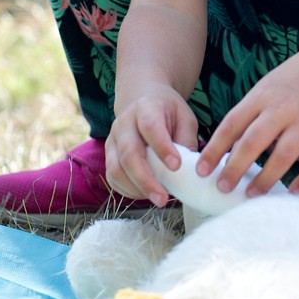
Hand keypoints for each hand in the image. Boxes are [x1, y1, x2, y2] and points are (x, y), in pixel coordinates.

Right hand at [105, 87, 199, 206]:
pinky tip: (145, 194)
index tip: (176, 166)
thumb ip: (186, 140)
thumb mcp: (184, 118)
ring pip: (116, 169)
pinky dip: (127, 190)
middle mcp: (124, 123)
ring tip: (157, 198)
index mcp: (145, 108)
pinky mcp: (108, 155)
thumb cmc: (167, 112)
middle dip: (146, 179)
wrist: (142, 100)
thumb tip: (190, 170)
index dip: (162, 147)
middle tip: (163, 199)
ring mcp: (112, 140)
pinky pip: (112, 177)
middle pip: (129, 153)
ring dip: (136, 188)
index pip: (150, 127)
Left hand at [196, 46, 298, 195]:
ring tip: (252, 194)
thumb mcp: (265, 89)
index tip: (202, 170)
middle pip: (253, 142)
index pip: (231, 124)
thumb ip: (249, 116)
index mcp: (262, 96)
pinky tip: (294, 191)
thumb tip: (228, 152)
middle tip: (223, 187)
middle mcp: (283, 108)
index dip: (214, 149)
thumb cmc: (293, 79)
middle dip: (234, 168)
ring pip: (283, 155)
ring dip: (266, 179)